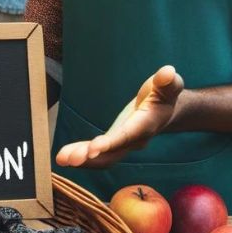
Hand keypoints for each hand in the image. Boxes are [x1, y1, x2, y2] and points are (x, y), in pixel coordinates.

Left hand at [55, 66, 183, 169]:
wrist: (166, 109)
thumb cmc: (166, 93)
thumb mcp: (170, 85)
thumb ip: (168, 81)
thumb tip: (168, 73)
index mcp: (146, 125)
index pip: (127, 136)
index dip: (111, 143)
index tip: (93, 148)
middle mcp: (135, 139)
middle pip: (112, 153)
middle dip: (91, 158)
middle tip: (70, 159)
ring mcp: (124, 144)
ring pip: (103, 157)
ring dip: (82, 159)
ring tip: (61, 158)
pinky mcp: (115, 142)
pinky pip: (98, 153)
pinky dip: (81, 154)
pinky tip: (64, 156)